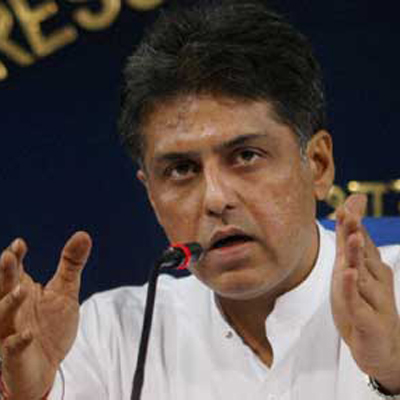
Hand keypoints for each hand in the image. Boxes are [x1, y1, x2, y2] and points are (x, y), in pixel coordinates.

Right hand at [0, 231, 91, 399]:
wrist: (48, 366)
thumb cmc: (52, 326)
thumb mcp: (65, 291)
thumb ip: (71, 264)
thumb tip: (83, 235)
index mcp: (22, 291)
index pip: (13, 271)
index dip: (15, 257)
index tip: (20, 244)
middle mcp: (12, 309)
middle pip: (2, 289)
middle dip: (4, 273)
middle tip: (9, 257)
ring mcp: (10, 332)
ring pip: (1, 316)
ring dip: (8, 303)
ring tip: (22, 290)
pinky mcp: (15, 355)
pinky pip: (11, 349)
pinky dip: (17, 342)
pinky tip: (28, 335)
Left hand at [331, 194, 399, 393]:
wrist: (381, 349)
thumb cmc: (363, 304)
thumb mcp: (351, 272)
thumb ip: (349, 242)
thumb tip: (349, 210)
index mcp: (371, 268)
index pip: (360, 242)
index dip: (353, 223)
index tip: (347, 204)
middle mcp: (375, 280)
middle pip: (362, 253)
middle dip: (355, 232)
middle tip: (349, 213)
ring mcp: (373, 299)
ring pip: (362, 274)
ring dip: (357, 255)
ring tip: (354, 237)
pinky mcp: (367, 320)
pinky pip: (357, 302)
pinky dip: (351, 288)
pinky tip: (349, 274)